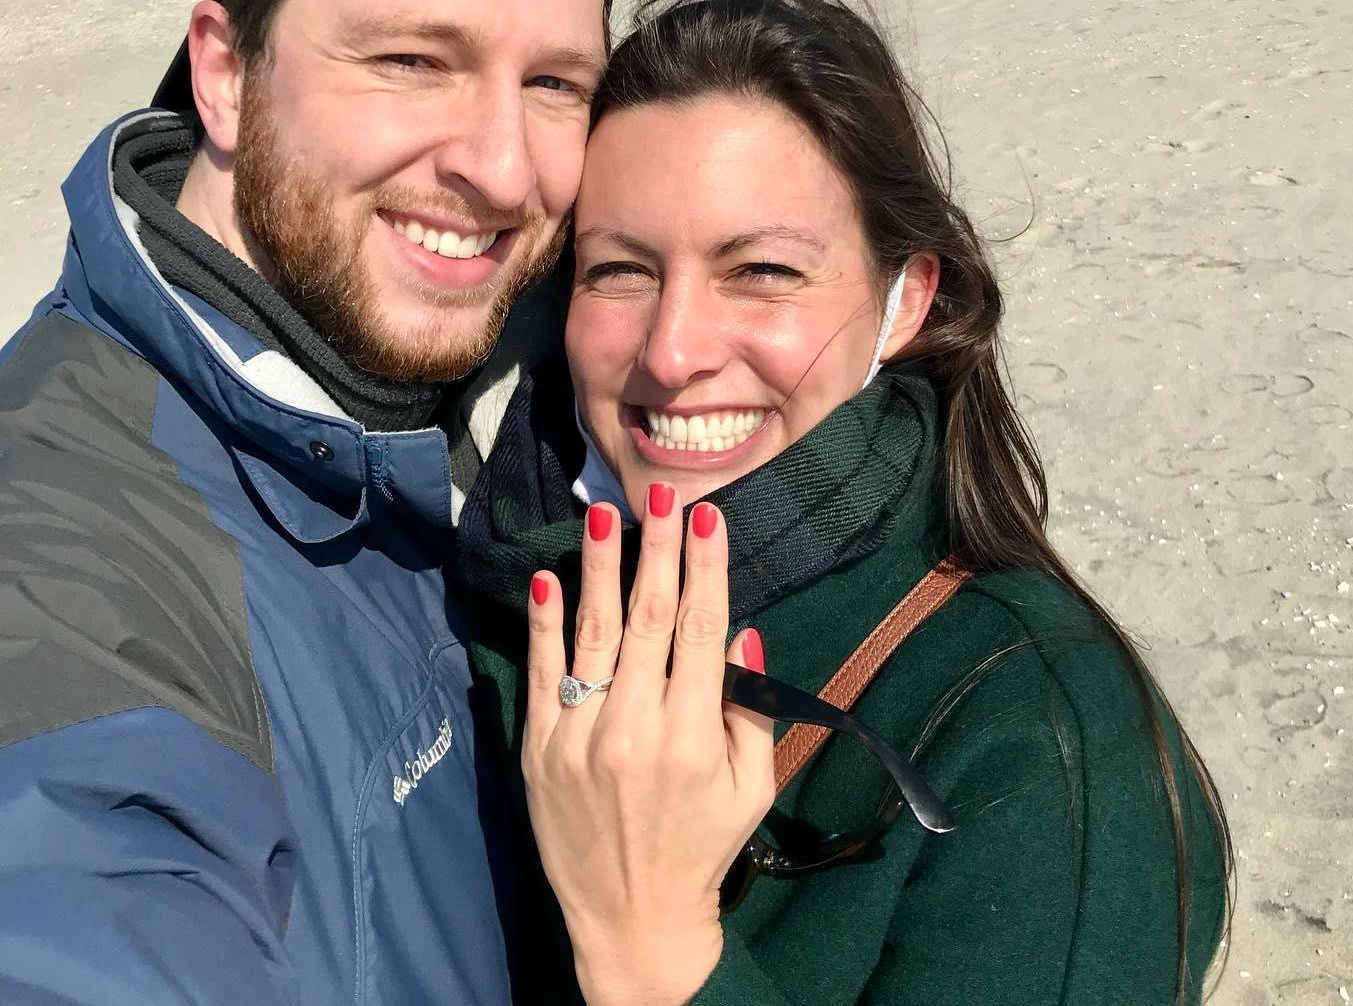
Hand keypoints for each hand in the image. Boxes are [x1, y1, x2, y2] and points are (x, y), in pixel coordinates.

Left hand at [522, 484, 774, 1005]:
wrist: (632, 921)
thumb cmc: (704, 847)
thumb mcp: (752, 787)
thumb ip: (750, 709)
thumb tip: (741, 630)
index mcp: (694, 736)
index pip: (702, 629)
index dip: (706, 566)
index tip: (706, 516)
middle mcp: (635, 728)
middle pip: (649, 617)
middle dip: (658, 548)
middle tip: (661, 492)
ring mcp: (580, 737)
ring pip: (593, 633)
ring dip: (600, 567)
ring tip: (603, 512)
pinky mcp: (540, 749)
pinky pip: (542, 673)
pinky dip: (544, 624)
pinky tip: (548, 578)